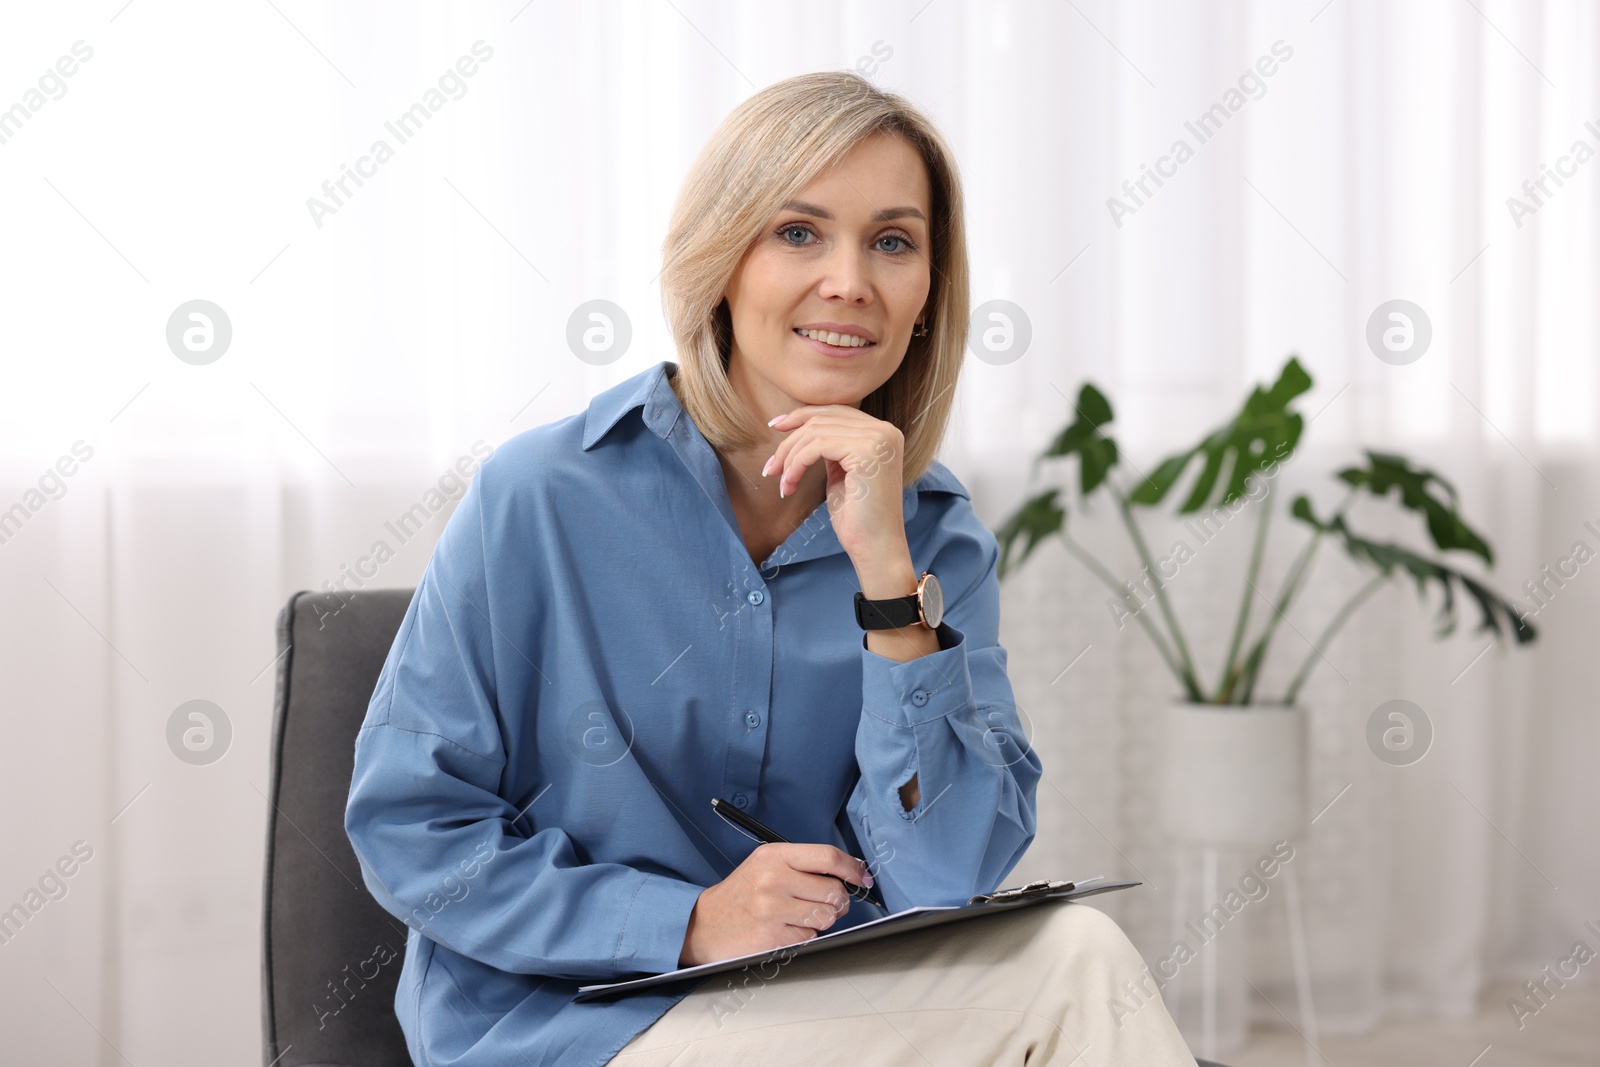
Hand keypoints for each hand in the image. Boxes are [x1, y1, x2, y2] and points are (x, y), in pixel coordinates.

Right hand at [678, 843, 871, 966]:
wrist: (705, 923)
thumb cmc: (741, 893)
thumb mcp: (766, 864)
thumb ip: (802, 864)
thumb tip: (848, 872)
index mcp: (775, 855)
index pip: (828, 857)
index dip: (853, 868)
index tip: (863, 878)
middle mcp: (774, 879)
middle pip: (833, 890)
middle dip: (838, 901)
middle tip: (828, 904)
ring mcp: (772, 909)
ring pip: (826, 916)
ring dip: (822, 920)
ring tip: (802, 916)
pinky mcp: (772, 936)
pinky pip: (810, 937)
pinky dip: (805, 936)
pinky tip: (786, 929)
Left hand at [764, 406, 907, 566]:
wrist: (876, 548)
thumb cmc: (858, 519)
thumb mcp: (842, 473)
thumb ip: (831, 448)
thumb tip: (800, 430)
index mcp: (882, 433)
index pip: (836, 411)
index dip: (802, 415)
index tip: (776, 426)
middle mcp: (884, 431)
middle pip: (822, 419)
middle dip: (789, 441)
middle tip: (770, 467)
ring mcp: (878, 439)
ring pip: (815, 432)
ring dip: (790, 457)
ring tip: (782, 482)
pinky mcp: (866, 451)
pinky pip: (817, 446)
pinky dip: (796, 464)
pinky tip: (790, 484)